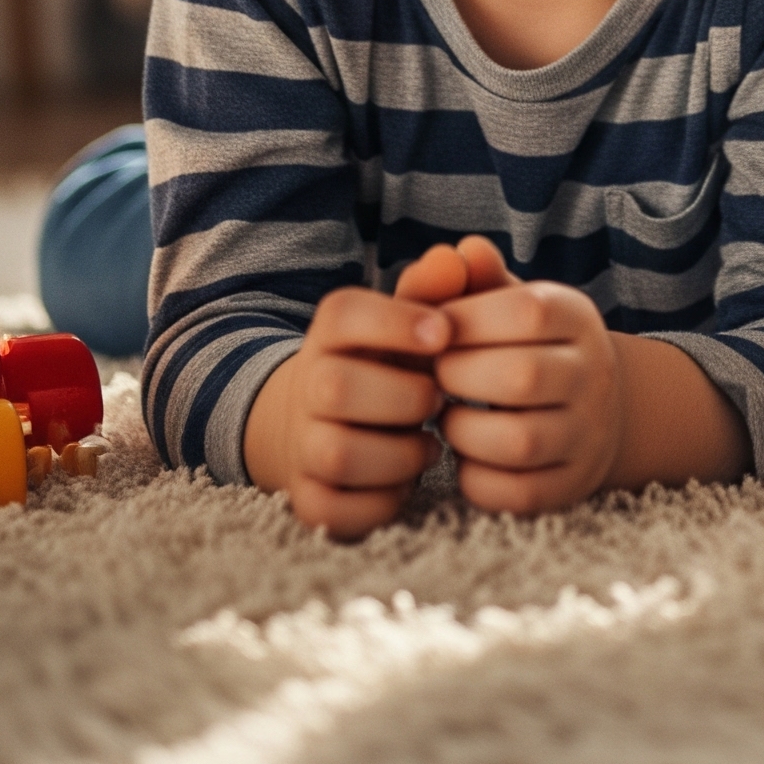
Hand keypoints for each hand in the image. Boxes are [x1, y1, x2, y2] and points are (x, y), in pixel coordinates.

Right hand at [242, 283, 448, 539]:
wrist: (334, 420)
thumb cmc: (396, 361)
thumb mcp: (416, 319)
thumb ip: (442, 288)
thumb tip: (462, 254)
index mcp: (333, 329)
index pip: (345, 313)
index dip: (397, 322)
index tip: (444, 334)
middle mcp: (307, 383)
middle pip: (334, 388)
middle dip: (404, 397)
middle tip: (438, 398)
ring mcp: (301, 444)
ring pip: (336, 453)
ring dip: (398, 454)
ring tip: (428, 443)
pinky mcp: (308, 496)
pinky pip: (334, 509)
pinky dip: (380, 501)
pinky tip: (404, 481)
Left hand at [427, 235, 623, 513]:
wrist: (596, 408)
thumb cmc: (529, 345)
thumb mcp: (512, 303)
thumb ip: (476, 279)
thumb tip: (458, 253)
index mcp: (578, 318)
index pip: (527, 311)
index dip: (466, 320)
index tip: (433, 331)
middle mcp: (594, 374)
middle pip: (523, 376)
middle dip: (459, 377)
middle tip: (435, 376)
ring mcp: (588, 433)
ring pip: (520, 441)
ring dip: (464, 431)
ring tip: (448, 418)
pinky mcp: (571, 484)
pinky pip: (517, 493)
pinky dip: (477, 479)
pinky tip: (467, 457)